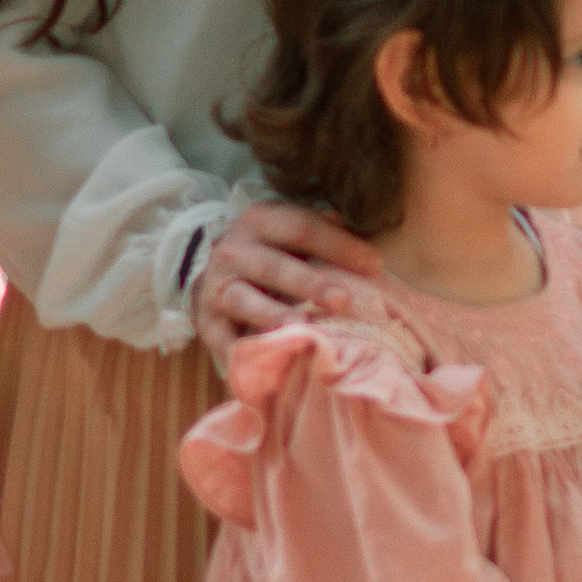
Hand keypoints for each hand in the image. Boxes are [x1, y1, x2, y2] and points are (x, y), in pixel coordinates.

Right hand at [194, 203, 380, 361]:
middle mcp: (232, 250)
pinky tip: (271, 361)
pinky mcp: (207, 322)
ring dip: (273, 314)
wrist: (215, 277)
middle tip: (343, 300)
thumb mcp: (290, 236)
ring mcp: (216, 287)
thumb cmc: (272, 256)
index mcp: (259, 221)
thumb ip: (326, 236)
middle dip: (310, 283)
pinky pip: (225, 339)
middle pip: (274, 266)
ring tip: (301, 327)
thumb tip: (368, 256)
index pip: (300, 228)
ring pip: (244, 299)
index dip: (338, 245)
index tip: (374, 266)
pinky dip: (245, 352)